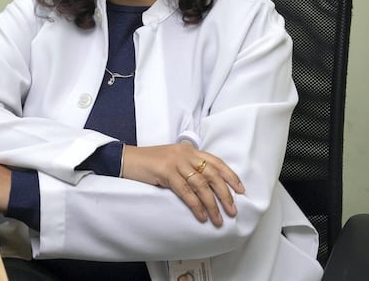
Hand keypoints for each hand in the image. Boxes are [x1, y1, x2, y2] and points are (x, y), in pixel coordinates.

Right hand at [121, 143, 244, 226]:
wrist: (127, 159)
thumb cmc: (150, 163)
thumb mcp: (173, 160)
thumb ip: (188, 167)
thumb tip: (208, 187)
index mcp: (189, 150)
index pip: (216, 162)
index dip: (230, 176)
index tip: (240, 190)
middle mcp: (185, 154)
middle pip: (212, 174)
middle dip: (225, 194)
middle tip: (232, 210)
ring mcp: (175, 162)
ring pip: (201, 185)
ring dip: (212, 204)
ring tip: (218, 219)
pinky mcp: (166, 172)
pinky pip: (186, 191)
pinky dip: (196, 205)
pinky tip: (201, 216)